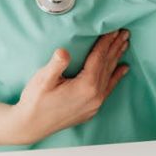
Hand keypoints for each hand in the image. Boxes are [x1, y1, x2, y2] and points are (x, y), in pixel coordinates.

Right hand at [10, 29, 129, 143]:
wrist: (30, 126)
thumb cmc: (35, 102)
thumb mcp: (42, 80)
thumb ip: (55, 65)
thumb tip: (63, 52)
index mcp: (86, 86)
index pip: (99, 58)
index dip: (106, 42)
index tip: (114, 28)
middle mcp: (95, 96)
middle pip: (107, 65)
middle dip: (116, 47)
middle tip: (125, 32)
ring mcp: (95, 104)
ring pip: (109, 75)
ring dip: (117, 58)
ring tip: (125, 44)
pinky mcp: (91, 109)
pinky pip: (108, 88)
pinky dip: (116, 77)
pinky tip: (123, 69)